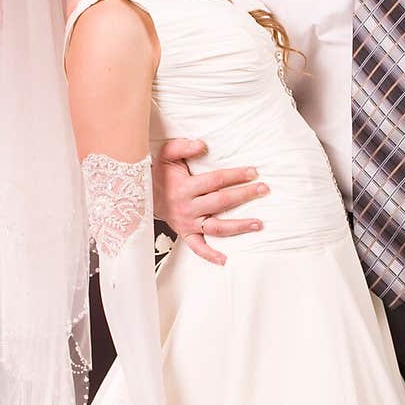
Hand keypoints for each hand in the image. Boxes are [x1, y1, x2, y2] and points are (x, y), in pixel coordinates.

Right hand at [151, 138, 267, 265]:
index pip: (216, 180)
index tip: (253, 172)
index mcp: (184, 188)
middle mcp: (187, 207)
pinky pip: (197, 247)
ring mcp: (187, 223)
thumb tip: (202, 145)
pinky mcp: (185, 234)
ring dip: (239, 226)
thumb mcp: (166, 154)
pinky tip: (225, 259)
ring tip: (259, 224)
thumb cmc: (159, 174)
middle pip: (221, 202)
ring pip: (216, 227)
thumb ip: (182, 147)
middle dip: (244, 195)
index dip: (235, 176)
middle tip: (263, 189)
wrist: (140, 195)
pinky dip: (210, 255)